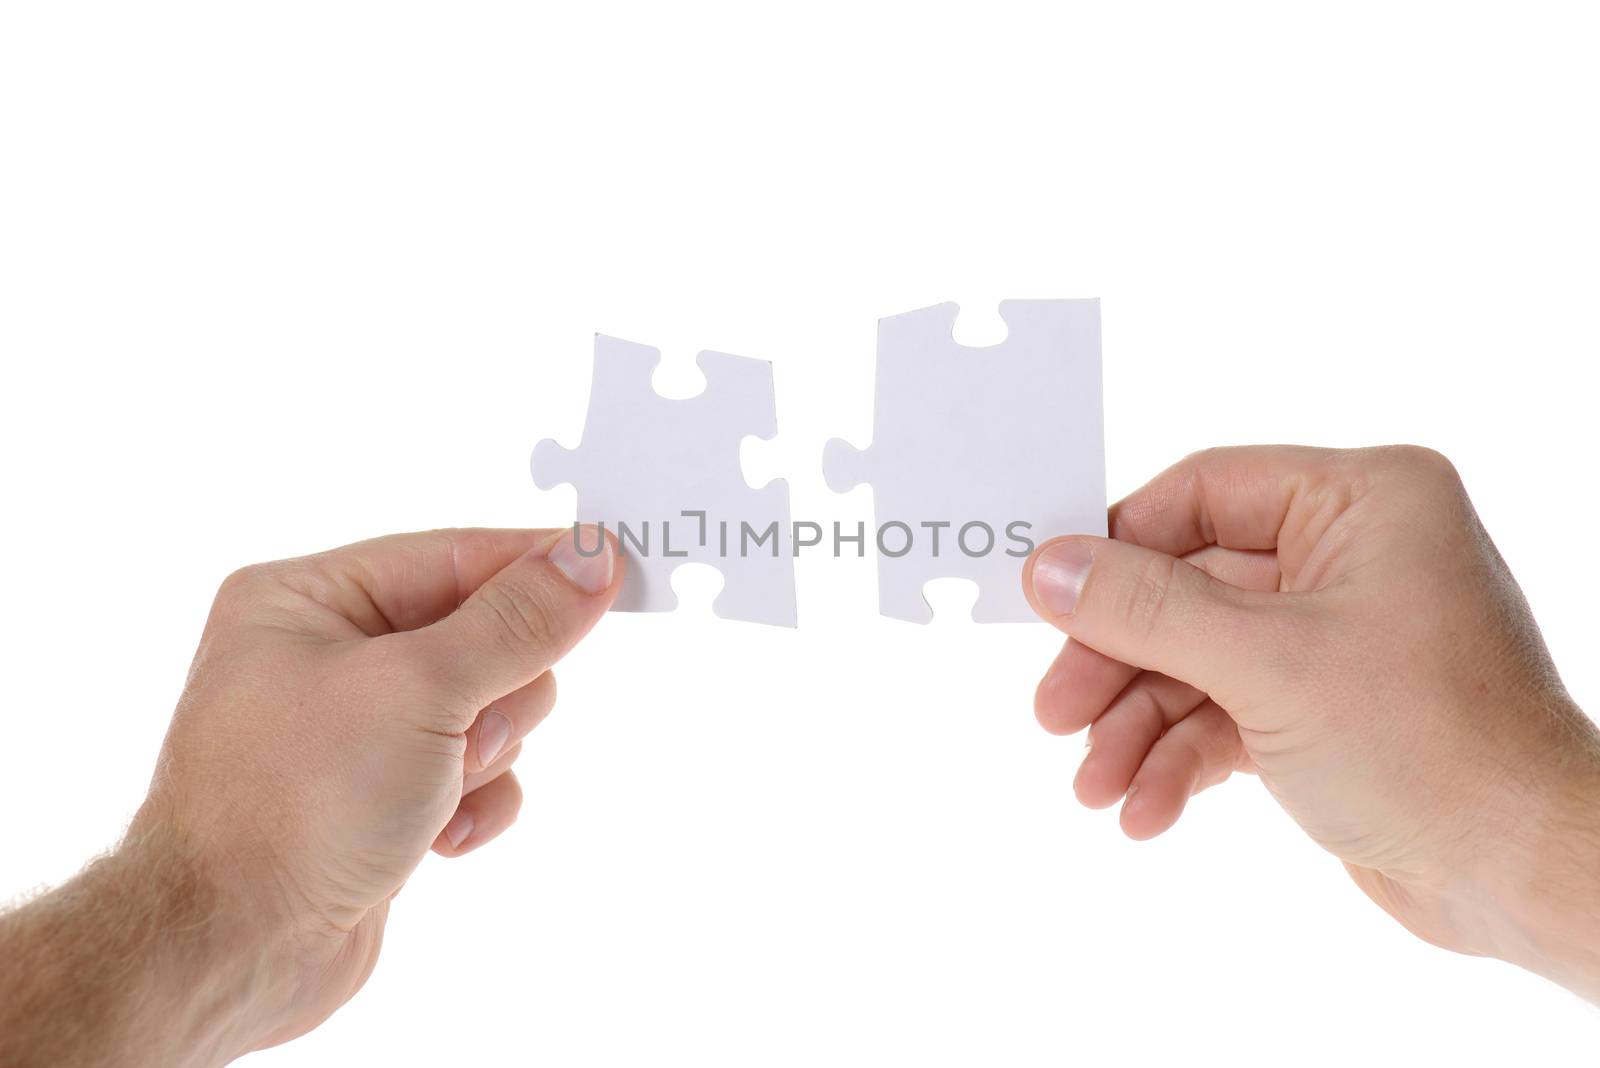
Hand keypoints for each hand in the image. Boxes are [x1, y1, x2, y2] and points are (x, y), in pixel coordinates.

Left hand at [0, 526, 620, 1065]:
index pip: (455, 556)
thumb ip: (516, 622)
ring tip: (434, 792)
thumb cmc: (292, 805)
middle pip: (485, 634)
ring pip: (491, 706)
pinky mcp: (383, 794)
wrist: (228, 952)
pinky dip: (474, 803)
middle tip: (467, 733)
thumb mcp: (417, 691)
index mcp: (307, 599)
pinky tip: (436, 837)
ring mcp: (358, 729)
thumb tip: (594, 558)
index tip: (619, 565)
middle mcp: (328, 654)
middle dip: (495, 691)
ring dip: (485, 753)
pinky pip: (477, 773)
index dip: (539, 565)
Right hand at [1023, 446, 1599, 997]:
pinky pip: (1225, 713)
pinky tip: (1147, 811)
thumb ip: (1147, 609)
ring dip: (1139, 728)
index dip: (1117, 547)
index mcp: (1361, 502)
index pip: (1202, 494)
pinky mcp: (1324, 708)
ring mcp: (1335, 635)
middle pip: (1186, 588)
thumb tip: (1048, 568)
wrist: (1524, 873)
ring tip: (1097, 788)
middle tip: (1055, 714)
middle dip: (1119, 663)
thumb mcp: (1266, 664)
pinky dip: (1180, 760)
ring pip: (1197, 660)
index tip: (1048, 599)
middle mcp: (1350, 556)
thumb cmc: (1435, 747)